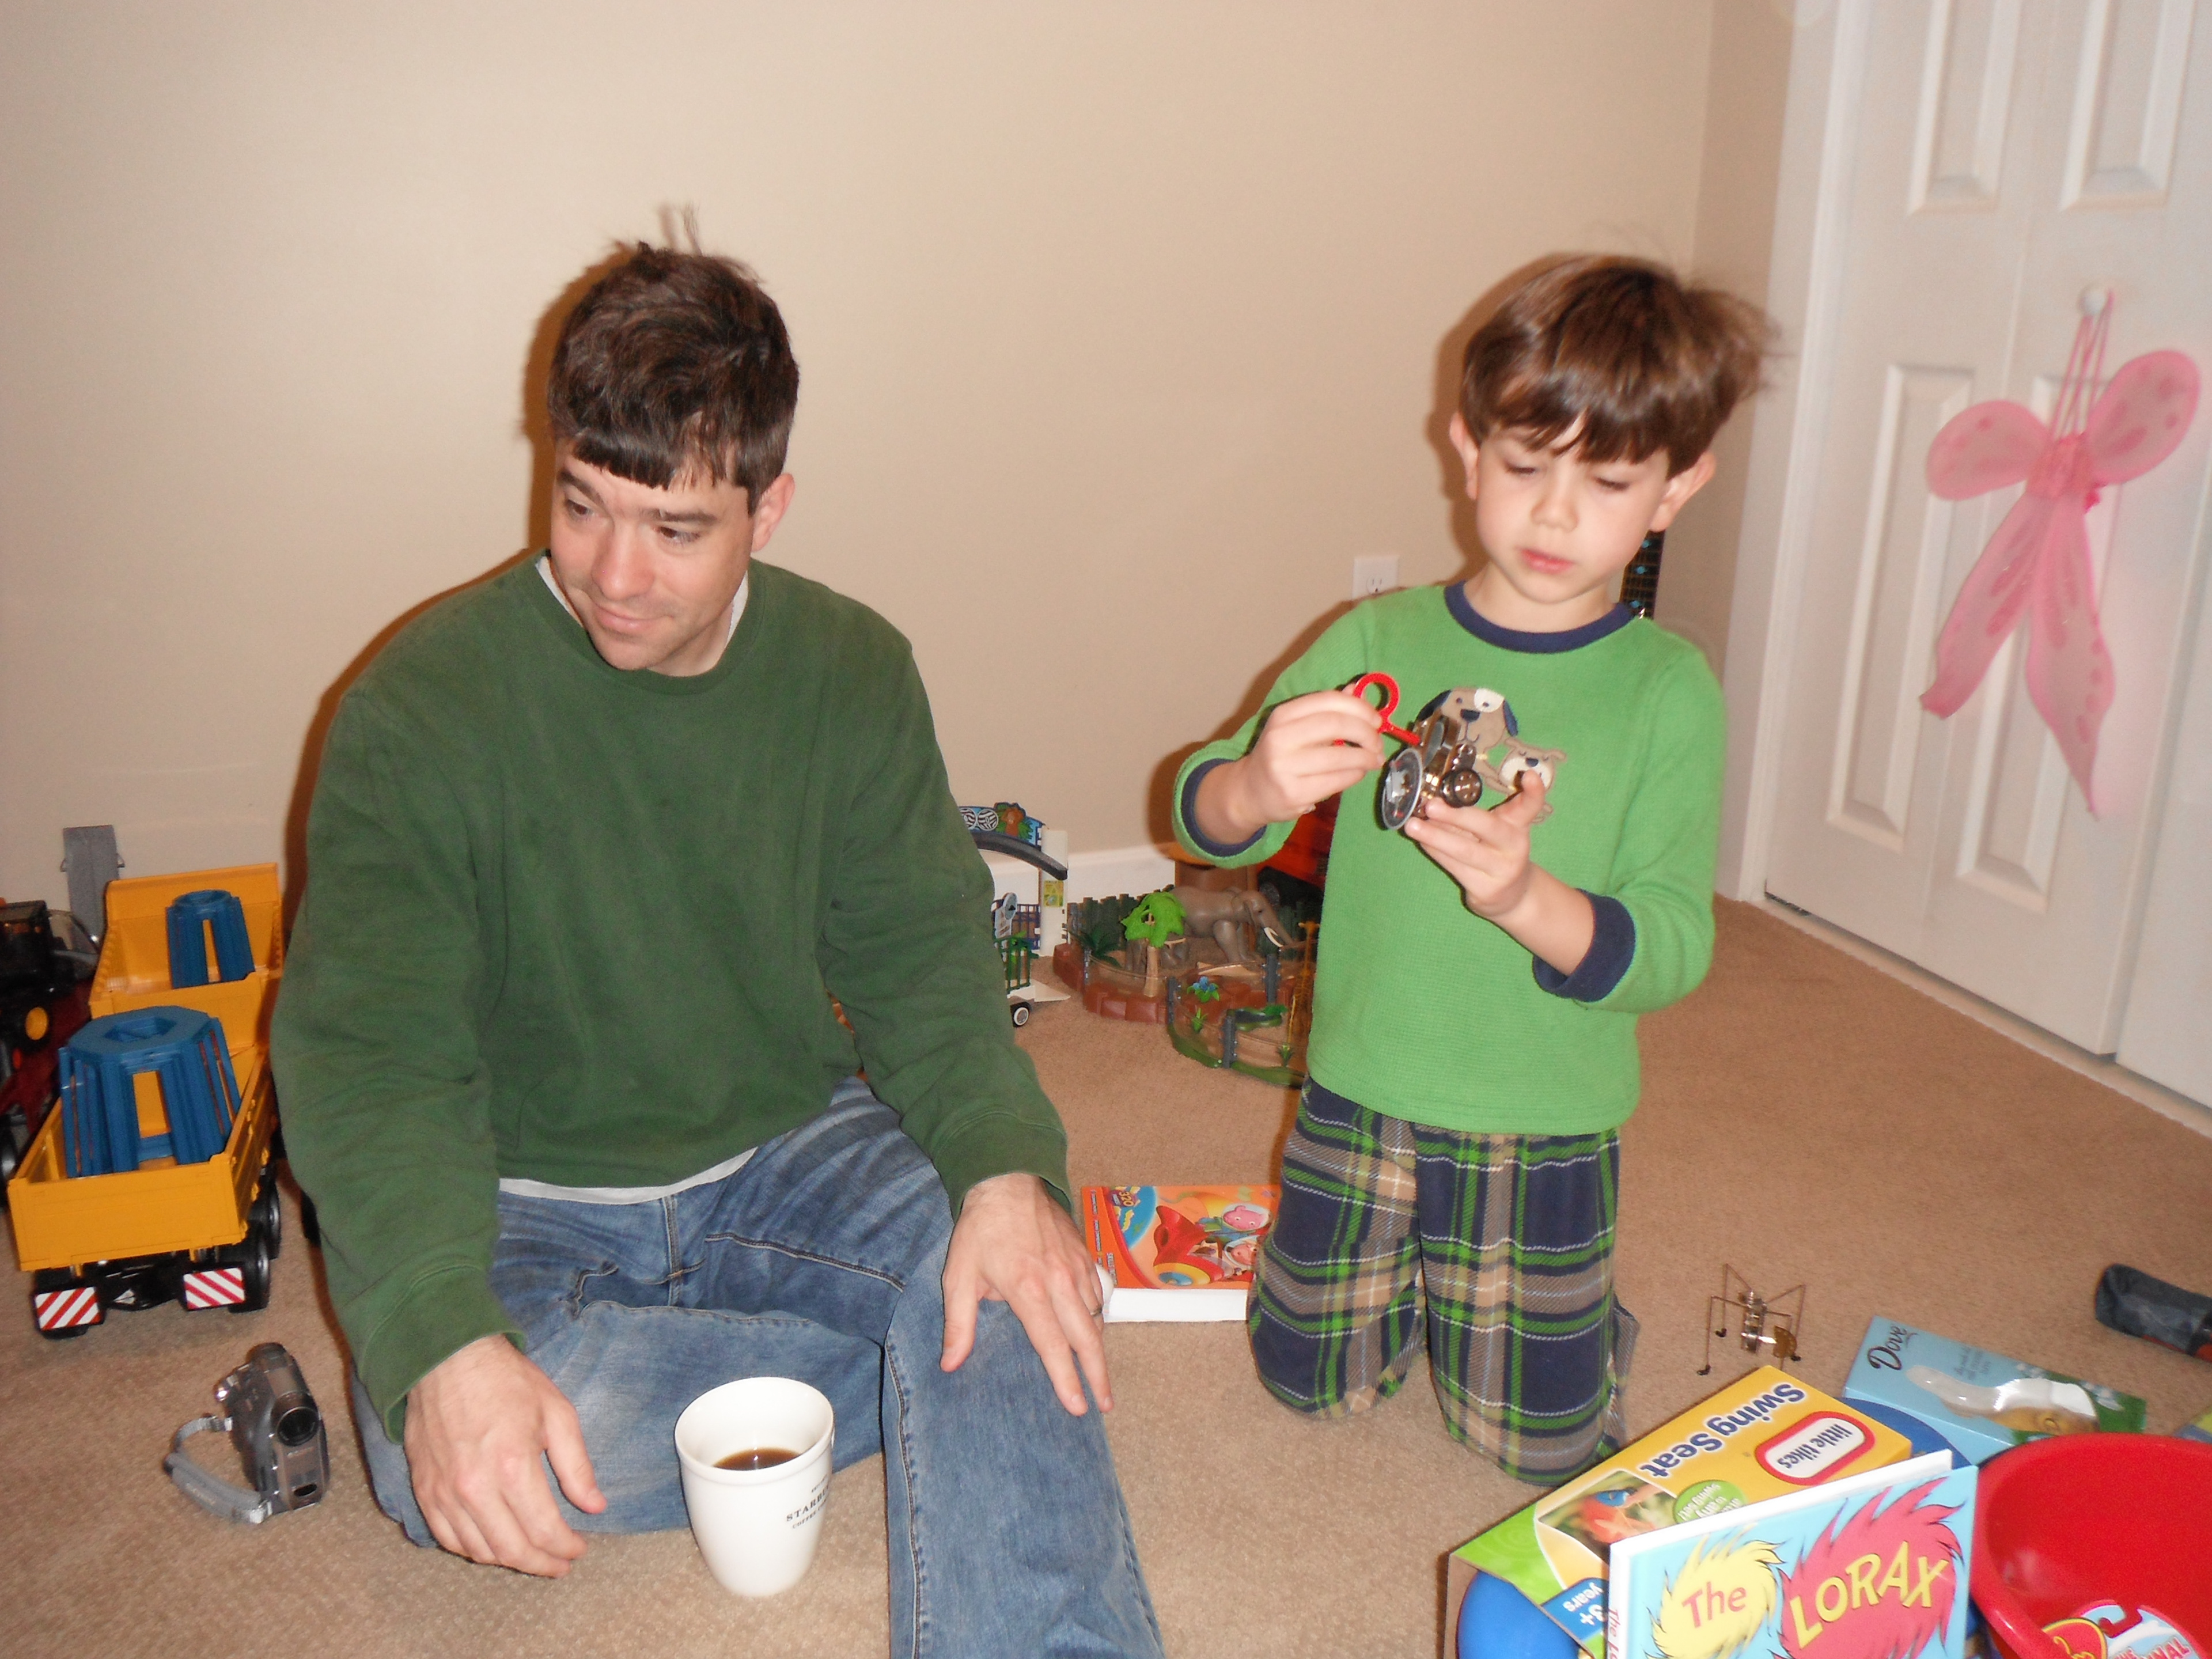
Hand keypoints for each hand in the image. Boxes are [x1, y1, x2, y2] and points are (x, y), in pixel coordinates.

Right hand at [403, 1334, 606, 1575]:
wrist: (447, 1360)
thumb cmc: (507, 1382)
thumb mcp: (557, 1413)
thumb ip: (577, 1465)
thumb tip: (595, 1506)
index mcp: (513, 1467)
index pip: (544, 1530)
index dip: (565, 1548)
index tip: (579, 1549)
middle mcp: (475, 1488)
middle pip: (512, 1550)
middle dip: (542, 1564)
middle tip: (561, 1564)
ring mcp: (445, 1493)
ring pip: (479, 1551)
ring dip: (509, 1561)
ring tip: (532, 1555)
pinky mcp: (424, 1491)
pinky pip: (447, 1538)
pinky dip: (473, 1550)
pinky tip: (493, 1545)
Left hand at [941, 1172, 1110, 1415]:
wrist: (1007, 1180)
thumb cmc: (980, 1229)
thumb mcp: (958, 1276)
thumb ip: (958, 1323)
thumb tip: (950, 1365)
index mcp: (1028, 1291)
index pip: (1054, 1346)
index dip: (1067, 1380)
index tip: (1078, 1407)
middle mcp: (1060, 1282)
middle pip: (1087, 1338)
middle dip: (1098, 1375)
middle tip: (1104, 1404)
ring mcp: (1077, 1267)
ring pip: (1097, 1316)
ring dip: (1098, 1346)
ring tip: (1098, 1372)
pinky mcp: (1085, 1253)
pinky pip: (1099, 1292)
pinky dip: (1099, 1314)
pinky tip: (1094, 1326)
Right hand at [1194, 690, 1385, 844]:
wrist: (1249, 792)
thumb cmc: (1281, 755)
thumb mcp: (1296, 727)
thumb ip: (1326, 710)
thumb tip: (1358, 690)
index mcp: (1282, 715)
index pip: (1328, 700)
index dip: (1359, 708)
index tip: (1376, 720)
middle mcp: (1280, 738)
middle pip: (1335, 725)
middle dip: (1366, 733)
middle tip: (1377, 742)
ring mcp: (1284, 768)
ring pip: (1339, 757)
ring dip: (1366, 757)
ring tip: (1375, 759)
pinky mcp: (1293, 794)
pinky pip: (1336, 781)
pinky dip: (1355, 775)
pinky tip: (1358, 773)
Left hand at [1403, 773, 1548, 919]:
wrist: (1512, 896)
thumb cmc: (1496, 852)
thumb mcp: (1496, 829)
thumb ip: (1474, 814)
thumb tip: (1434, 799)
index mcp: (1518, 826)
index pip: (1530, 806)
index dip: (1533, 791)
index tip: (1529, 775)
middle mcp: (1515, 847)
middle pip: (1488, 827)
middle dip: (1457, 816)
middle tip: (1431, 806)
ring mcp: (1503, 870)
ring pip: (1465, 850)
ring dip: (1435, 837)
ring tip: (1412, 826)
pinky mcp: (1487, 889)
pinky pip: (1455, 867)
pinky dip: (1436, 852)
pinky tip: (1422, 842)